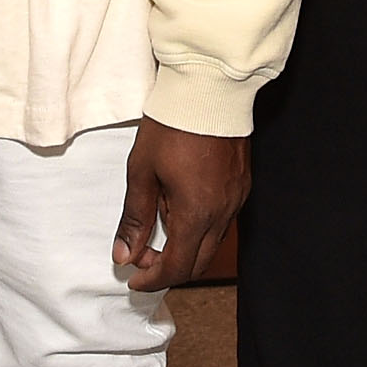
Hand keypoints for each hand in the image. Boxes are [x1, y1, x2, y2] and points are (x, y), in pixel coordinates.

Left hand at [110, 116, 246, 291]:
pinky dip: (200, 225)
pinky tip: (181, 204)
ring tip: (159, 222)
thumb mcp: (142, 171)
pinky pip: (222, 220)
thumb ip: (134, 218)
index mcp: (196, 213)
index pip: (177, 267)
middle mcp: (222, 212)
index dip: (152, 279)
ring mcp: (236, 198)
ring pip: (212, 242)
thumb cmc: (173, 124)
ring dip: (185, 246)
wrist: (209, 87)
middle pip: (198, 262)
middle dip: (169, 267)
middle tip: (142, 255)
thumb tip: (124, 255)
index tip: (133, 277)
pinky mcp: (241, 184)